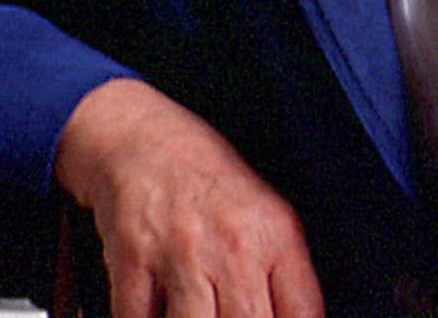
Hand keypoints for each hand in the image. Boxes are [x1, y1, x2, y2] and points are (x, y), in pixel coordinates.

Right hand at [53, 78, 325, 317]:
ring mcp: (182, 252)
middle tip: (225, 313)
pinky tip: (156, 309)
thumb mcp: (264, 214)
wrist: (138, 137)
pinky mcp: (133, 258)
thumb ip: (284, 275)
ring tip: (193, 311)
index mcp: (274, 233)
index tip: (268, 317)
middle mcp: (233, 243)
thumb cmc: (202, 179)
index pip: (303, 314)